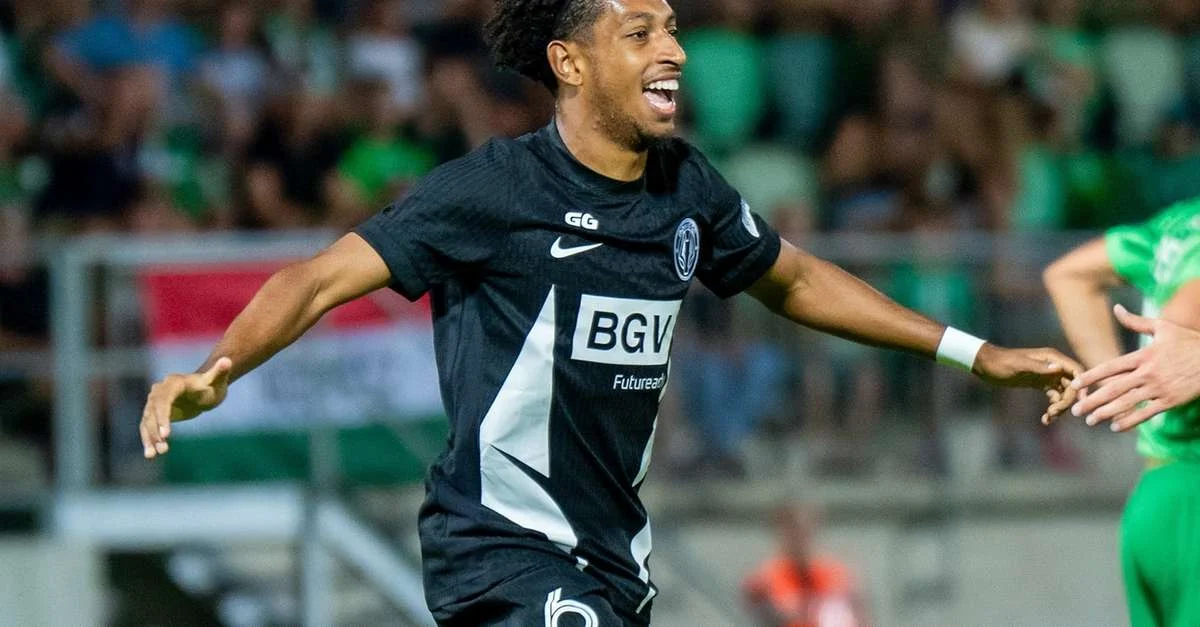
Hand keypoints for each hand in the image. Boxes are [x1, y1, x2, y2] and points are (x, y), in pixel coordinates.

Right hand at [140, 357, 232, 458]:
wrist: (205, 389)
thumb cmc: (212, 384)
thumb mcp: (217, 380)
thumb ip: (220, 372)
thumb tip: (227, 360)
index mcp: (172, 384)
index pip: (163, 401)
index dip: (163, 417)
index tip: (166, 434)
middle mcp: (159, 392)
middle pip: (152, 413)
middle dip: (155, 431)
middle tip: (163, 448)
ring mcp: (155, 403)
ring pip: (147, 422)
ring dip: (149, 438)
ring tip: (153, 455)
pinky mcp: (155, 415)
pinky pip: (147, 428)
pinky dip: (148, 440)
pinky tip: (150, 455)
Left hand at [972, 344, 1081, 423]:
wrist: (986, 366)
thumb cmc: (1001, 363)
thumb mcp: (1019, 365)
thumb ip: (1039, 367)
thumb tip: (1059, 368)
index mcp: (1052, 358)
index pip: (1076, 371)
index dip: (1081, 386)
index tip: (1080, 401)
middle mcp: (1053, 366)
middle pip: (1072, 386)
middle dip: (1067, 401)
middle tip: (1054, 412)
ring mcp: (1048, 375)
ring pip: (1063, 394)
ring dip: (1060, 407)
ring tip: (1049, 417)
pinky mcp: (1040, 384)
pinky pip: (1054, 397)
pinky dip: (1053, 408)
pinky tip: (1046, 419)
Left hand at [1069, 305, 1199, 431]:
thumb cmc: (1189, 341)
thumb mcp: (1163, 327)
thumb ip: (1136, 321)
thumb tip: (1116, 309)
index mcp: (1144, 355)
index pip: (1110, 367)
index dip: (1091, 376)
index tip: (1075, 384)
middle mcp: (1148, 373)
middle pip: (1114, 389)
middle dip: (1092, 401)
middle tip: (1075, 410)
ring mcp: (1159, 388)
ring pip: (1127, 403)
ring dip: (1106, 413)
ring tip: (1090, 420)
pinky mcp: (1171, 401)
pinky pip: (1146, 413)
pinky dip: (1130, 421)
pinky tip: (1115, 427)